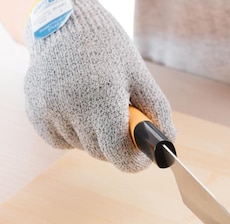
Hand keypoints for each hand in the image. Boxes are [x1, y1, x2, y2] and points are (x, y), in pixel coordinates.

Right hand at [23, 0, 173, 171]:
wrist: (67, 29)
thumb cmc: (110, 53)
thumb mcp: (140, 77)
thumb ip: (157, 112)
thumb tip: (167, 145)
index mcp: (102, 96)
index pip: (117, 151)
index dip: (134, 161)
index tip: (143, 158)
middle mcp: (71, 105)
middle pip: (101, 153)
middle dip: (117, 146)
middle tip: (124, 125)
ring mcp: (49, 110)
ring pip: (82, 147)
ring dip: (95, 138)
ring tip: (98, 108)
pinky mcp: (36, 112)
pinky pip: (61, 142)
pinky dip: (73, 134)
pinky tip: (78, 109)